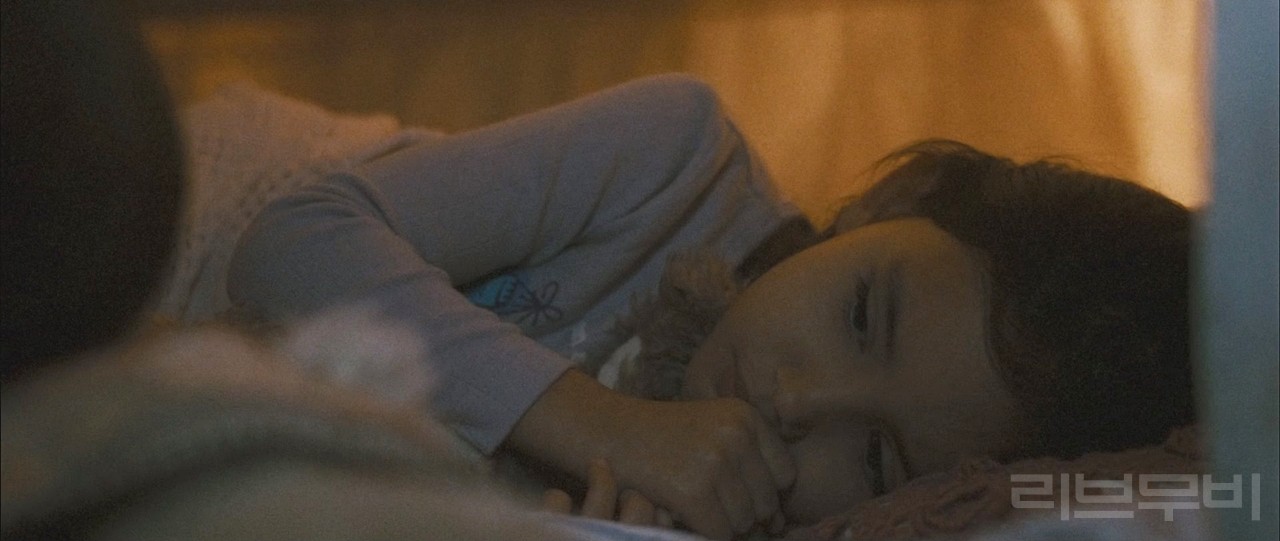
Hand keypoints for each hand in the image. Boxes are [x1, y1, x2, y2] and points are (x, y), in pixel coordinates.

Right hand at [509, 370, 794, 539]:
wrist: (607, 433)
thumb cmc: (661, 437)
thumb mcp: (711, 429)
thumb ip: (747, 460)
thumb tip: (777, 521)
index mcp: (747, 417)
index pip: (785, 475)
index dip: (765, 495)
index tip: (739, 499)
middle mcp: (737, 435)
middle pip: (767, 503)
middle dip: (745, 516)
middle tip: (714, 510)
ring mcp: (715, 462)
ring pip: (745, 522)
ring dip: (723, 527)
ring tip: (696, 511)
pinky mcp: (693, 491)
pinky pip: (720, 533)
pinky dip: (705, 534)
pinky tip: (684, 518)